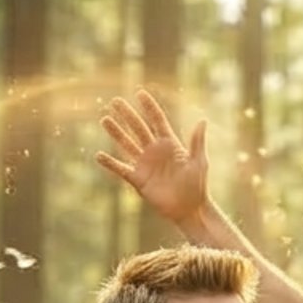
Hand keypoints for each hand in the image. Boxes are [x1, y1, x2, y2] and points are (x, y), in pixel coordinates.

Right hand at [96, 89, 211, 230]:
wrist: (189, 209)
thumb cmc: (197, 185)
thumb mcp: (199, 162)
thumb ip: (197, 142)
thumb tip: (202, 120)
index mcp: (170, 144)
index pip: (157, 120)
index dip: (148, 107)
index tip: (139, 92)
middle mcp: (155, 151)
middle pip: (138, 128)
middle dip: (127, 114)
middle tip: (115, 101)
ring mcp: (145, 164)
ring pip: (127, 144)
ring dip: (116, 133)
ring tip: (104, 120)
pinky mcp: (138, 179)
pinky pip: (121, 169)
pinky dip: (110, 163)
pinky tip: (99, 156)